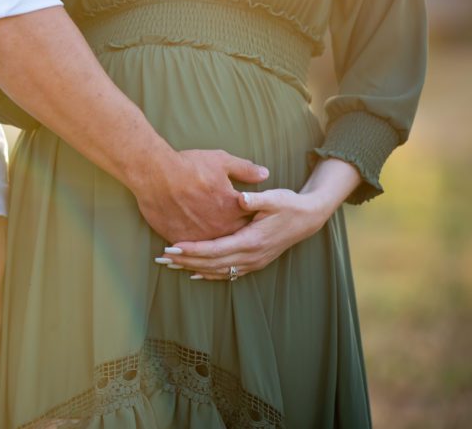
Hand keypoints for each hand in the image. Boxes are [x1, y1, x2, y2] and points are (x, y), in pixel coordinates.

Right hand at [135, 149, 268, 243]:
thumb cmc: (189, 166)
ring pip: (212, 244)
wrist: (155, 174)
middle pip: (233, 234)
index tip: (249, 212)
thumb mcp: (222, 161)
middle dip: (234, 230)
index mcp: (233, 210)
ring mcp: (199, 236)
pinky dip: (194, 245)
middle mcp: (219, 227)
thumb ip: (245, 169)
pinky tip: (193, 242)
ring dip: (214, 240)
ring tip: (211, 235)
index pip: (250, 218)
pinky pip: (191, 247)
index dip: (250, 214)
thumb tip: (265, 174)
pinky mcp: (180, 239)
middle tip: (228, 225)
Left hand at [155, 188, 339, 279]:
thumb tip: (241, 198)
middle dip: (186, 261)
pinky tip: (194, 273)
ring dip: (193, 268)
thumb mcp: (275, 197)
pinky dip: (209, 274)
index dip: (194, 250)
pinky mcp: (254, 262)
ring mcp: (253, 262)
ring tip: (171, 265)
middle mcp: (252, 256)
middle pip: (212, 264)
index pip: (216, 249)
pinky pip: (227, 273)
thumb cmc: (289, 204)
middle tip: (162, 258)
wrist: (308, 218)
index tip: (173, 247)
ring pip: (218, 271)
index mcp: (253, 240)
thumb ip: (257, 198)